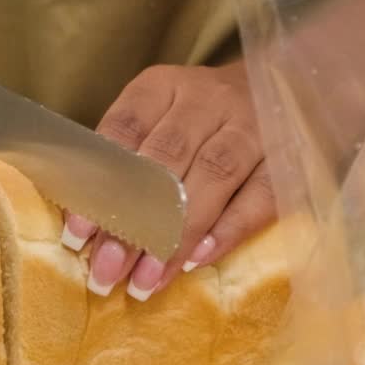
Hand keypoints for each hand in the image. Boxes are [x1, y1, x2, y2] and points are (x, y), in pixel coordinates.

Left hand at [61, 61, 275, 299]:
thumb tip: (86, 226)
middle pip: (166, 160)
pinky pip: (260, 196)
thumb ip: (125, 158)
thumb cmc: (200, 116)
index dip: (99, 183)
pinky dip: (228, 230)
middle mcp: (208, 100)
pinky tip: (197, 261)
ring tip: (146, 279)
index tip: (77, 235)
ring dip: (177, 234)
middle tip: (106, 269)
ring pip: (213, 177)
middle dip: (134, 220)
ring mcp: (252, 126)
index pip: (124, 131)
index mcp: (164, 87)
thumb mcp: (158, 117)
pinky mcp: (288, 157)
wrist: (284, 86)